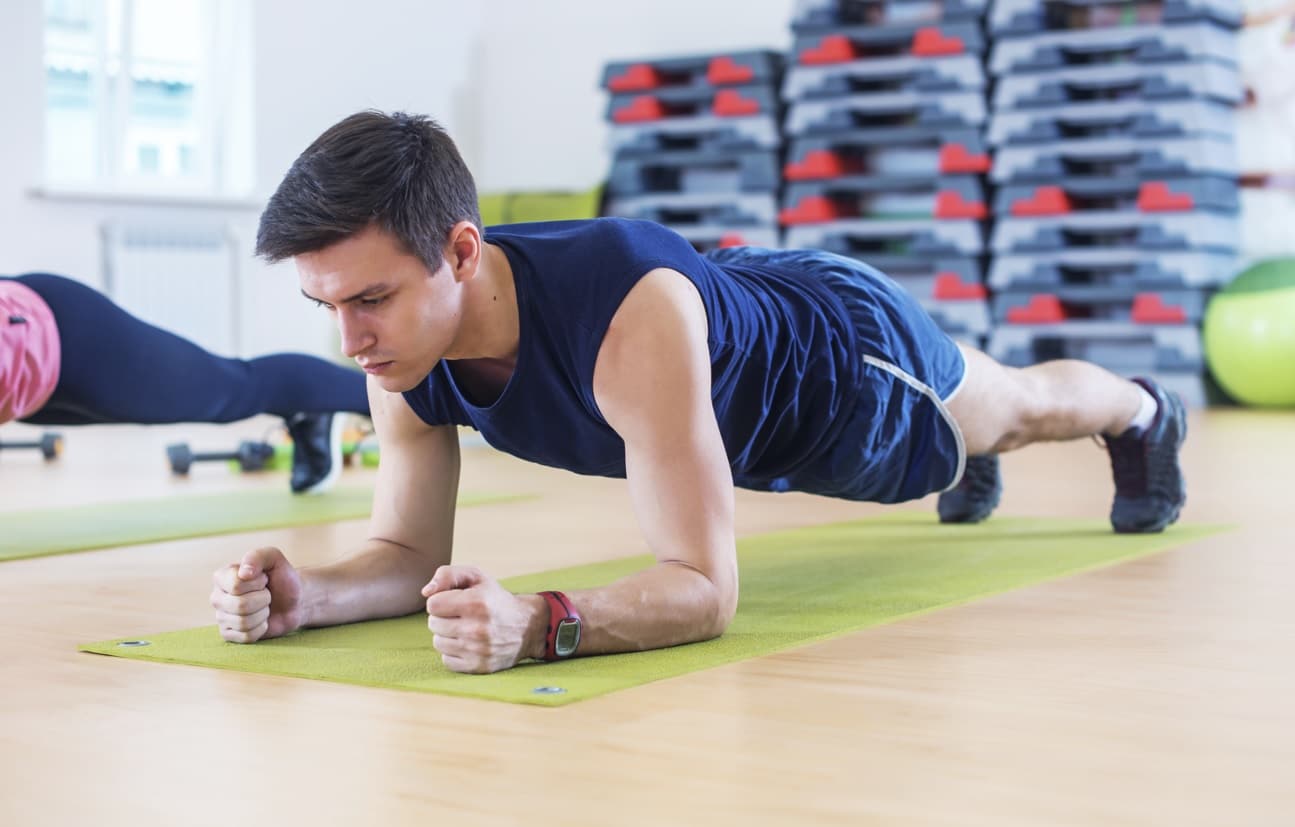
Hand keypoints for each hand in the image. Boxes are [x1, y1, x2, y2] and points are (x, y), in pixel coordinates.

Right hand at [211, 547, 303, 642]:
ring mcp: (221, 617)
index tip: (264, 579)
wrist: (294, 601)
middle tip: (267, 595)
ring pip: (243, 623)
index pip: (236, 585)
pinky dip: (261, 629)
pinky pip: (246, 637)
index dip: (258, 583)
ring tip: (264, 606)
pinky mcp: (229, 635)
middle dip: (263, 600)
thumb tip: (244, 573)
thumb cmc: (282, 578)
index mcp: (222, 576)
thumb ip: (258, 556)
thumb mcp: (274, 559)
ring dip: (263, 614)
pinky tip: (262, 620)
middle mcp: (216, 597)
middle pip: (240, 605)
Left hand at [421, 565, 538, 673]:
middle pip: (433, 624)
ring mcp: (478, 650)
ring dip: (447, 634)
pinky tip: (468, 644)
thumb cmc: (494, 598)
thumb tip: (425, 592)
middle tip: (461, 615)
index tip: (454, 601)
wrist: (527, 626)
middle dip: (444, 617)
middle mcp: (477, 628)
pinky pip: (446, 660)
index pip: (432, 605)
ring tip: (465, 628)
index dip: (441, 600)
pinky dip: (453, 652)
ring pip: (438, 642)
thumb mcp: (476, 577)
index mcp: (476, 603)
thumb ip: (447, 575)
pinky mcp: (478, 666)